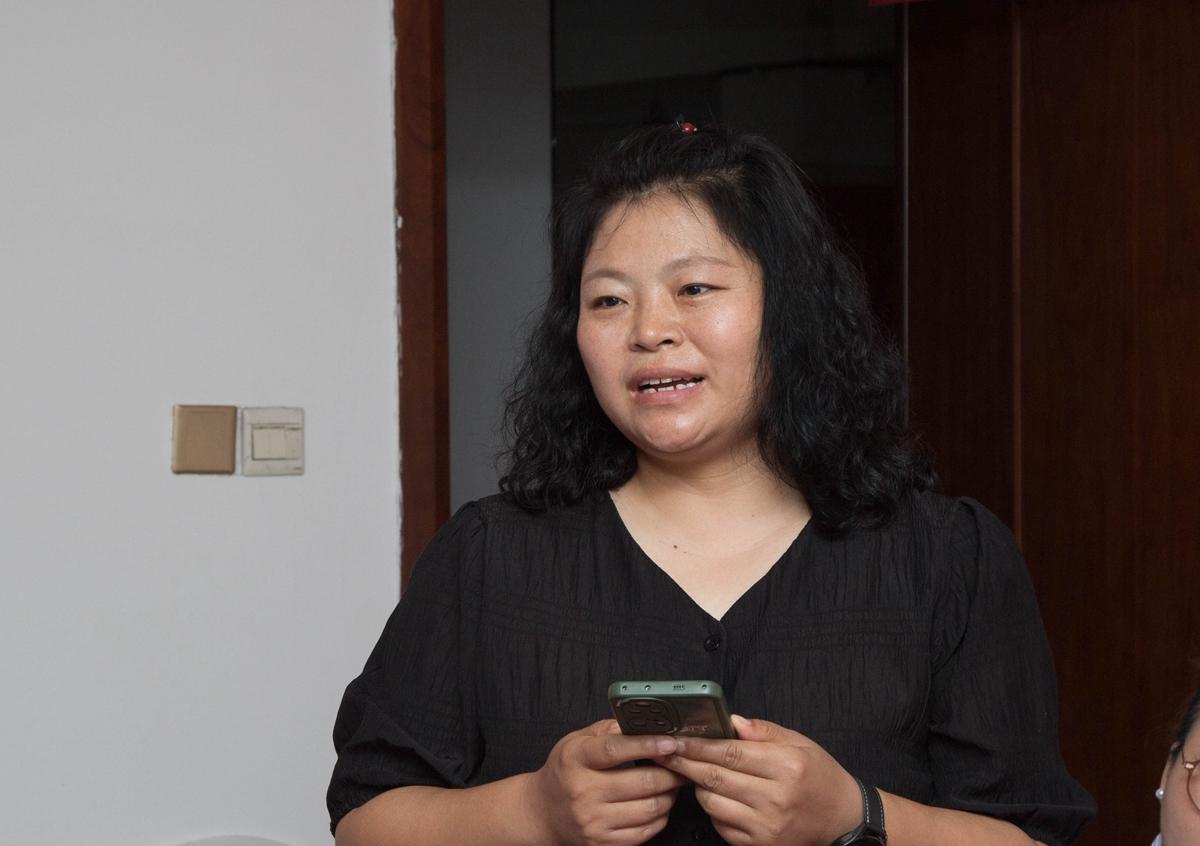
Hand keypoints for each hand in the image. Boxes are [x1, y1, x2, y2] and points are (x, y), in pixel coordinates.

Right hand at [526, 719, 686, 845]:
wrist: (542, 812)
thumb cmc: (563, 773)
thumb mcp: (575, 741)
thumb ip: (606, 729)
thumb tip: (637, 723)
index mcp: (575, 760)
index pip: (614, 750)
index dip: (646, 745)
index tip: (669, 742)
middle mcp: (583, 792)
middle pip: (641, 782)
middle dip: (669, 772)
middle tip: (678, 765)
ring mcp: (593, 821)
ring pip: (649, 808)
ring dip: (669, 795)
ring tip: (670, 784)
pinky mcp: (603, 843)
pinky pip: (645, 831)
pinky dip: (660, 817)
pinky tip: (658, 804)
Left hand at [659, 715, 861, 845]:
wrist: (841, 818)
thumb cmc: (819, 775)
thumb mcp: (798, 743)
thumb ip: (762, 731)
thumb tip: (730, 721)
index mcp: (785, 767)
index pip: (729, 753)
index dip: (697, 745)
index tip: (676, 739)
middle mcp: (775, 799)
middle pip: (715, 778)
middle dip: (685, 763)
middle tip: (666, 752)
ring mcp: (766, 826)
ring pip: (712, 803)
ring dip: (697, 786)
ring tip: (697, 772)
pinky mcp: (759, 845)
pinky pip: (720, 825)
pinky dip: (713, 809)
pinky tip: (717, 796)